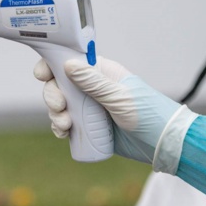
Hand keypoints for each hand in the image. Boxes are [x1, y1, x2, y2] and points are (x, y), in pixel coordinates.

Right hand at [34, 56, 186, 164]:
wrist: (162, 144)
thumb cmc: (148, 115)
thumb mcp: (120, 98)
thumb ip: (94, 82)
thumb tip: (68, 64)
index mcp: (101, 72)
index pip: (70, 61)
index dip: (52, 65)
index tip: (42, 75)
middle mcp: (92, 87)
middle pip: (59, 85)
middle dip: (53, 96)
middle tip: (60, 108)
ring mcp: (90, 107)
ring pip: (61, 105)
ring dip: (55, 114)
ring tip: (65, 126)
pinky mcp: (89, 126)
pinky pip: (67, 123)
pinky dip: (60, 127)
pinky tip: (63, 134)